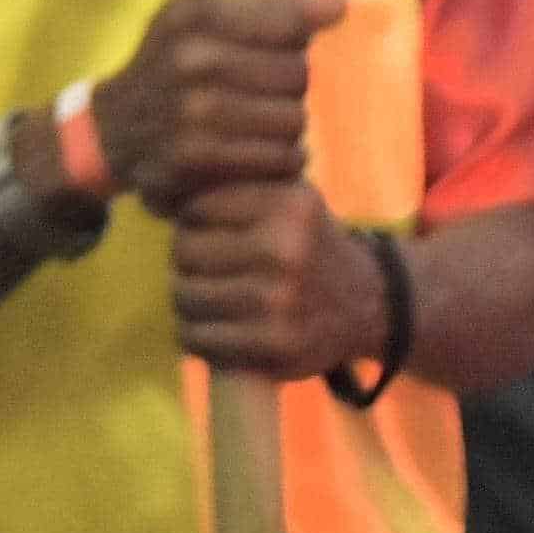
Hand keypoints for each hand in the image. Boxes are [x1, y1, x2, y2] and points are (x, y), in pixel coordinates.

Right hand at [92, 0, 346, 214]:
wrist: (112, 129)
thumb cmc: (170, 66)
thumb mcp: (198, 18)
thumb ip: (269, 9)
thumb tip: (338, 5)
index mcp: (192, 16)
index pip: (286, 24)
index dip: (296, 40)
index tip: (285, 50)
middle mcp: (191, 60)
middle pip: (296, 74)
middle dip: (291, 87)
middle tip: (268, 94)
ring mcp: (192, 112)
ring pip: (294, 120)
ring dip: (290, 127)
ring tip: (266, 125)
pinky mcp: (198, 159)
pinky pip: (279, 159)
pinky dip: (282, 160)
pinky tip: (262, 152)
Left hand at [168, 180, 389, 380]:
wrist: (370, 304)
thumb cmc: (310, 242)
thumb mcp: (288, 196)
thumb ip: (236, 186)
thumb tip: (163, 185)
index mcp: (288, 205)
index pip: (195, 209)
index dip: (190, 221)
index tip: (203, 231)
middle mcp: (285, 251)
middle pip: (185, 251)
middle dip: (183, 259)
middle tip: (199, 267)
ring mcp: (280, 302)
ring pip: (186, 295)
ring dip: (184, 297)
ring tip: (200, 295)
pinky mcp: (274, 347)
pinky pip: (199, 338)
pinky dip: (192, 334)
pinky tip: (207, 326)